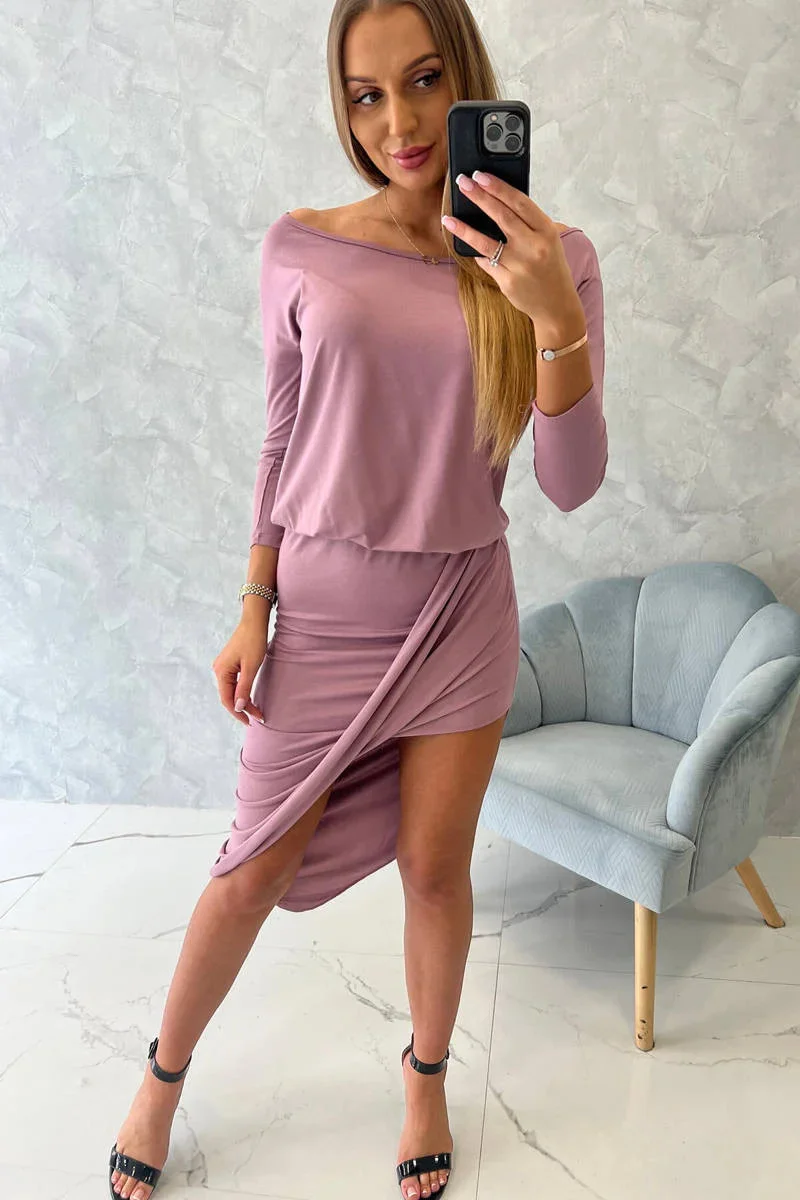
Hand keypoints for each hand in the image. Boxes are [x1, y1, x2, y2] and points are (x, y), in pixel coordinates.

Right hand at [212, 623, 267, 725]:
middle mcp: (218, 670)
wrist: (254, 622)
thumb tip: (238, 707)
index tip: (250, 722)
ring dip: (243, 701)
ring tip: (256, 711)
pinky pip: (234, 683)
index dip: (238, 713)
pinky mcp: (229, 664)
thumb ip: (244, 688)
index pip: (227, 699)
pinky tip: (250, 697)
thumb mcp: (251, 667)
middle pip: (228, 696)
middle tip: (258, 717)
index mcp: (221, 672)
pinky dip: (242, 692)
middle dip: (242, 708)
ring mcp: (223, 667)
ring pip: (231, 690)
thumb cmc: (253, 641)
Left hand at [442, 171, 580, 328]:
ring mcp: (520, 266)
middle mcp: (534, 247)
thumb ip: (528, 223)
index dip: (498, 187)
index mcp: (546, 231)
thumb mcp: (548, 240)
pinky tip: (468, 245)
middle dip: (480, 197)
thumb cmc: (551, 267)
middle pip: (502, 216)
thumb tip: (498, 200)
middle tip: (463, 183)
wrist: (557, 305)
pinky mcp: (507, 282)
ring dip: (464, 228)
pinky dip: (477, 253)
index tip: (481, 176)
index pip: (520, 202)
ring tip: (448, 218)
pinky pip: (486, 262)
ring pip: (486, 242)